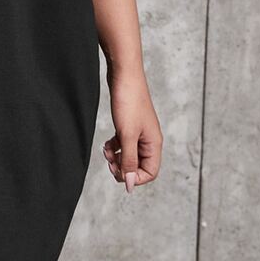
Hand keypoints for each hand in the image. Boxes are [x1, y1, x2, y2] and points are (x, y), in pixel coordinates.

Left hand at [102, 65, 162, 191]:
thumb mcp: (127, 135)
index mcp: (154, 144)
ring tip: (105, 151)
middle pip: (139, 166)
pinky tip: (106, 143)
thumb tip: (130, 185)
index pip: (150, 173)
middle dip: (123, 167)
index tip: (117, 172)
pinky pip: (123, 144)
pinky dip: (114, 146)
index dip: (134, 177)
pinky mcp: (130, 124)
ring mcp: (140, 131)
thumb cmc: (129, 102)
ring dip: (116, 158)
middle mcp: (149, 139)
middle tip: (109, 161)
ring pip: (129, 155)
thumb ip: (128, 161)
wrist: (124, 74)